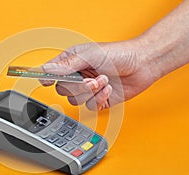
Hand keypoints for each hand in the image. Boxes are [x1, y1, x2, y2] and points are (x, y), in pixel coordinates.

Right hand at [40, 40, 159, 109]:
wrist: (143, 65)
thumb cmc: (119, 53)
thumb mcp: (90, 55)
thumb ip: (67, 64)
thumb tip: (47, 69)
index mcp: (73, 61)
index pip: (52, 71)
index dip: (46, 77)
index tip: (46, 81)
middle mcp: (78, 75)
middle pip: (63, 90)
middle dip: (78, 86)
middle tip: (92, 79)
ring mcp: (88, 89)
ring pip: (75, 100)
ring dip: (91, 92)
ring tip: (104, 81)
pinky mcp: (98, 99)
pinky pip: (90, 106)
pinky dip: (100, 99)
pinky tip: (108, 89)